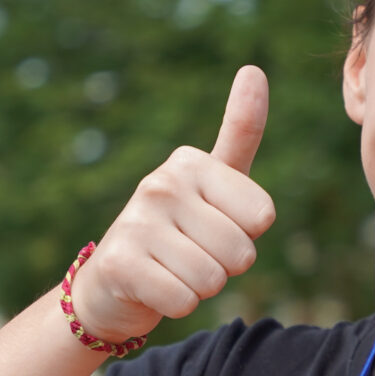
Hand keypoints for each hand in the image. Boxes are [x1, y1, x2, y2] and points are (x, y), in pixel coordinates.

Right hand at [67, 66, 276, 343]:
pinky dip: (176, 305)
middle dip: (225, 267)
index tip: (215, 226)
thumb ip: (240, 132)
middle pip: (241, 252)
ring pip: (213, 279)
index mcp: (190, 162)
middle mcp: (161, 183)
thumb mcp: (214, 182)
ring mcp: (136, 221)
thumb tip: (254, 69)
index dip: (247, 235)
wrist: (111, 284)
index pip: (262, 215)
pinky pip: (184, 300)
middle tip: (192, 255)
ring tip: (173, 271)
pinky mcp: (120, 263)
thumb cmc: (177, 230)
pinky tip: (154, 289)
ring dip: (201, 288)